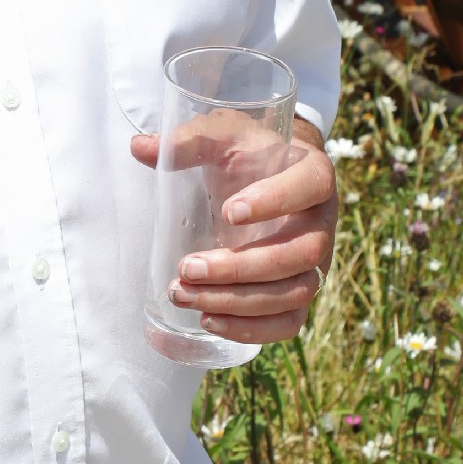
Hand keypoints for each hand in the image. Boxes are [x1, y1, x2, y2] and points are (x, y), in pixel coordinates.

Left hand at [130, 124, 337, 345]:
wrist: (268, 174)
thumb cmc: (246, 152)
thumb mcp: (222, 135)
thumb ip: (188, 141)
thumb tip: (139, 147)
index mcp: (313, 174)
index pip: (309, 187)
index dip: (274, 201)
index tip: (227, 211)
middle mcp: (323, 222)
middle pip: (298, 254)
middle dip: (240, 267)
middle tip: (187, 267)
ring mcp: (316, 263)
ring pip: (293, 293)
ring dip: (237, 302)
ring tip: (184, 294)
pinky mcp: (300, 292)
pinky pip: (288, 322)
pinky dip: (251, 328)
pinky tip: (208, 319)